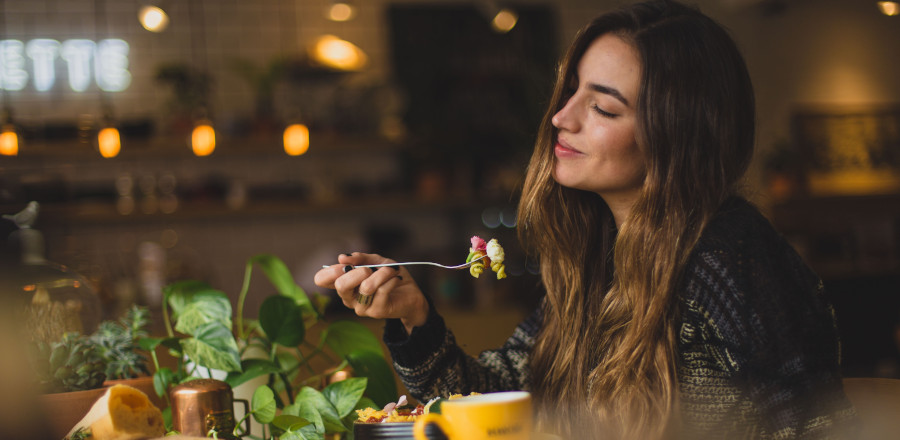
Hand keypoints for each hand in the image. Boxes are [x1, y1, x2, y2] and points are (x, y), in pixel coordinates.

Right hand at [314, 252, 428, 333]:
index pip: (321, 279)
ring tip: (391, 270)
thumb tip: (342, 257)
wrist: (411, 294)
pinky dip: (391, 279)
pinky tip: (396, 279)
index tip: (346, 264)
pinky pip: (382, 290)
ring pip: (366, 287)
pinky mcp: (376, 312)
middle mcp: (348, 298)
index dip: (330, 270)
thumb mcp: (376, 261)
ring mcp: (361, 307)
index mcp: (344, 284)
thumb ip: (360, 258)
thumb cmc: (390, 277)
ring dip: (382, 273)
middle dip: (358, 271)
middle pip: (340, 285)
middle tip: (370, 269)